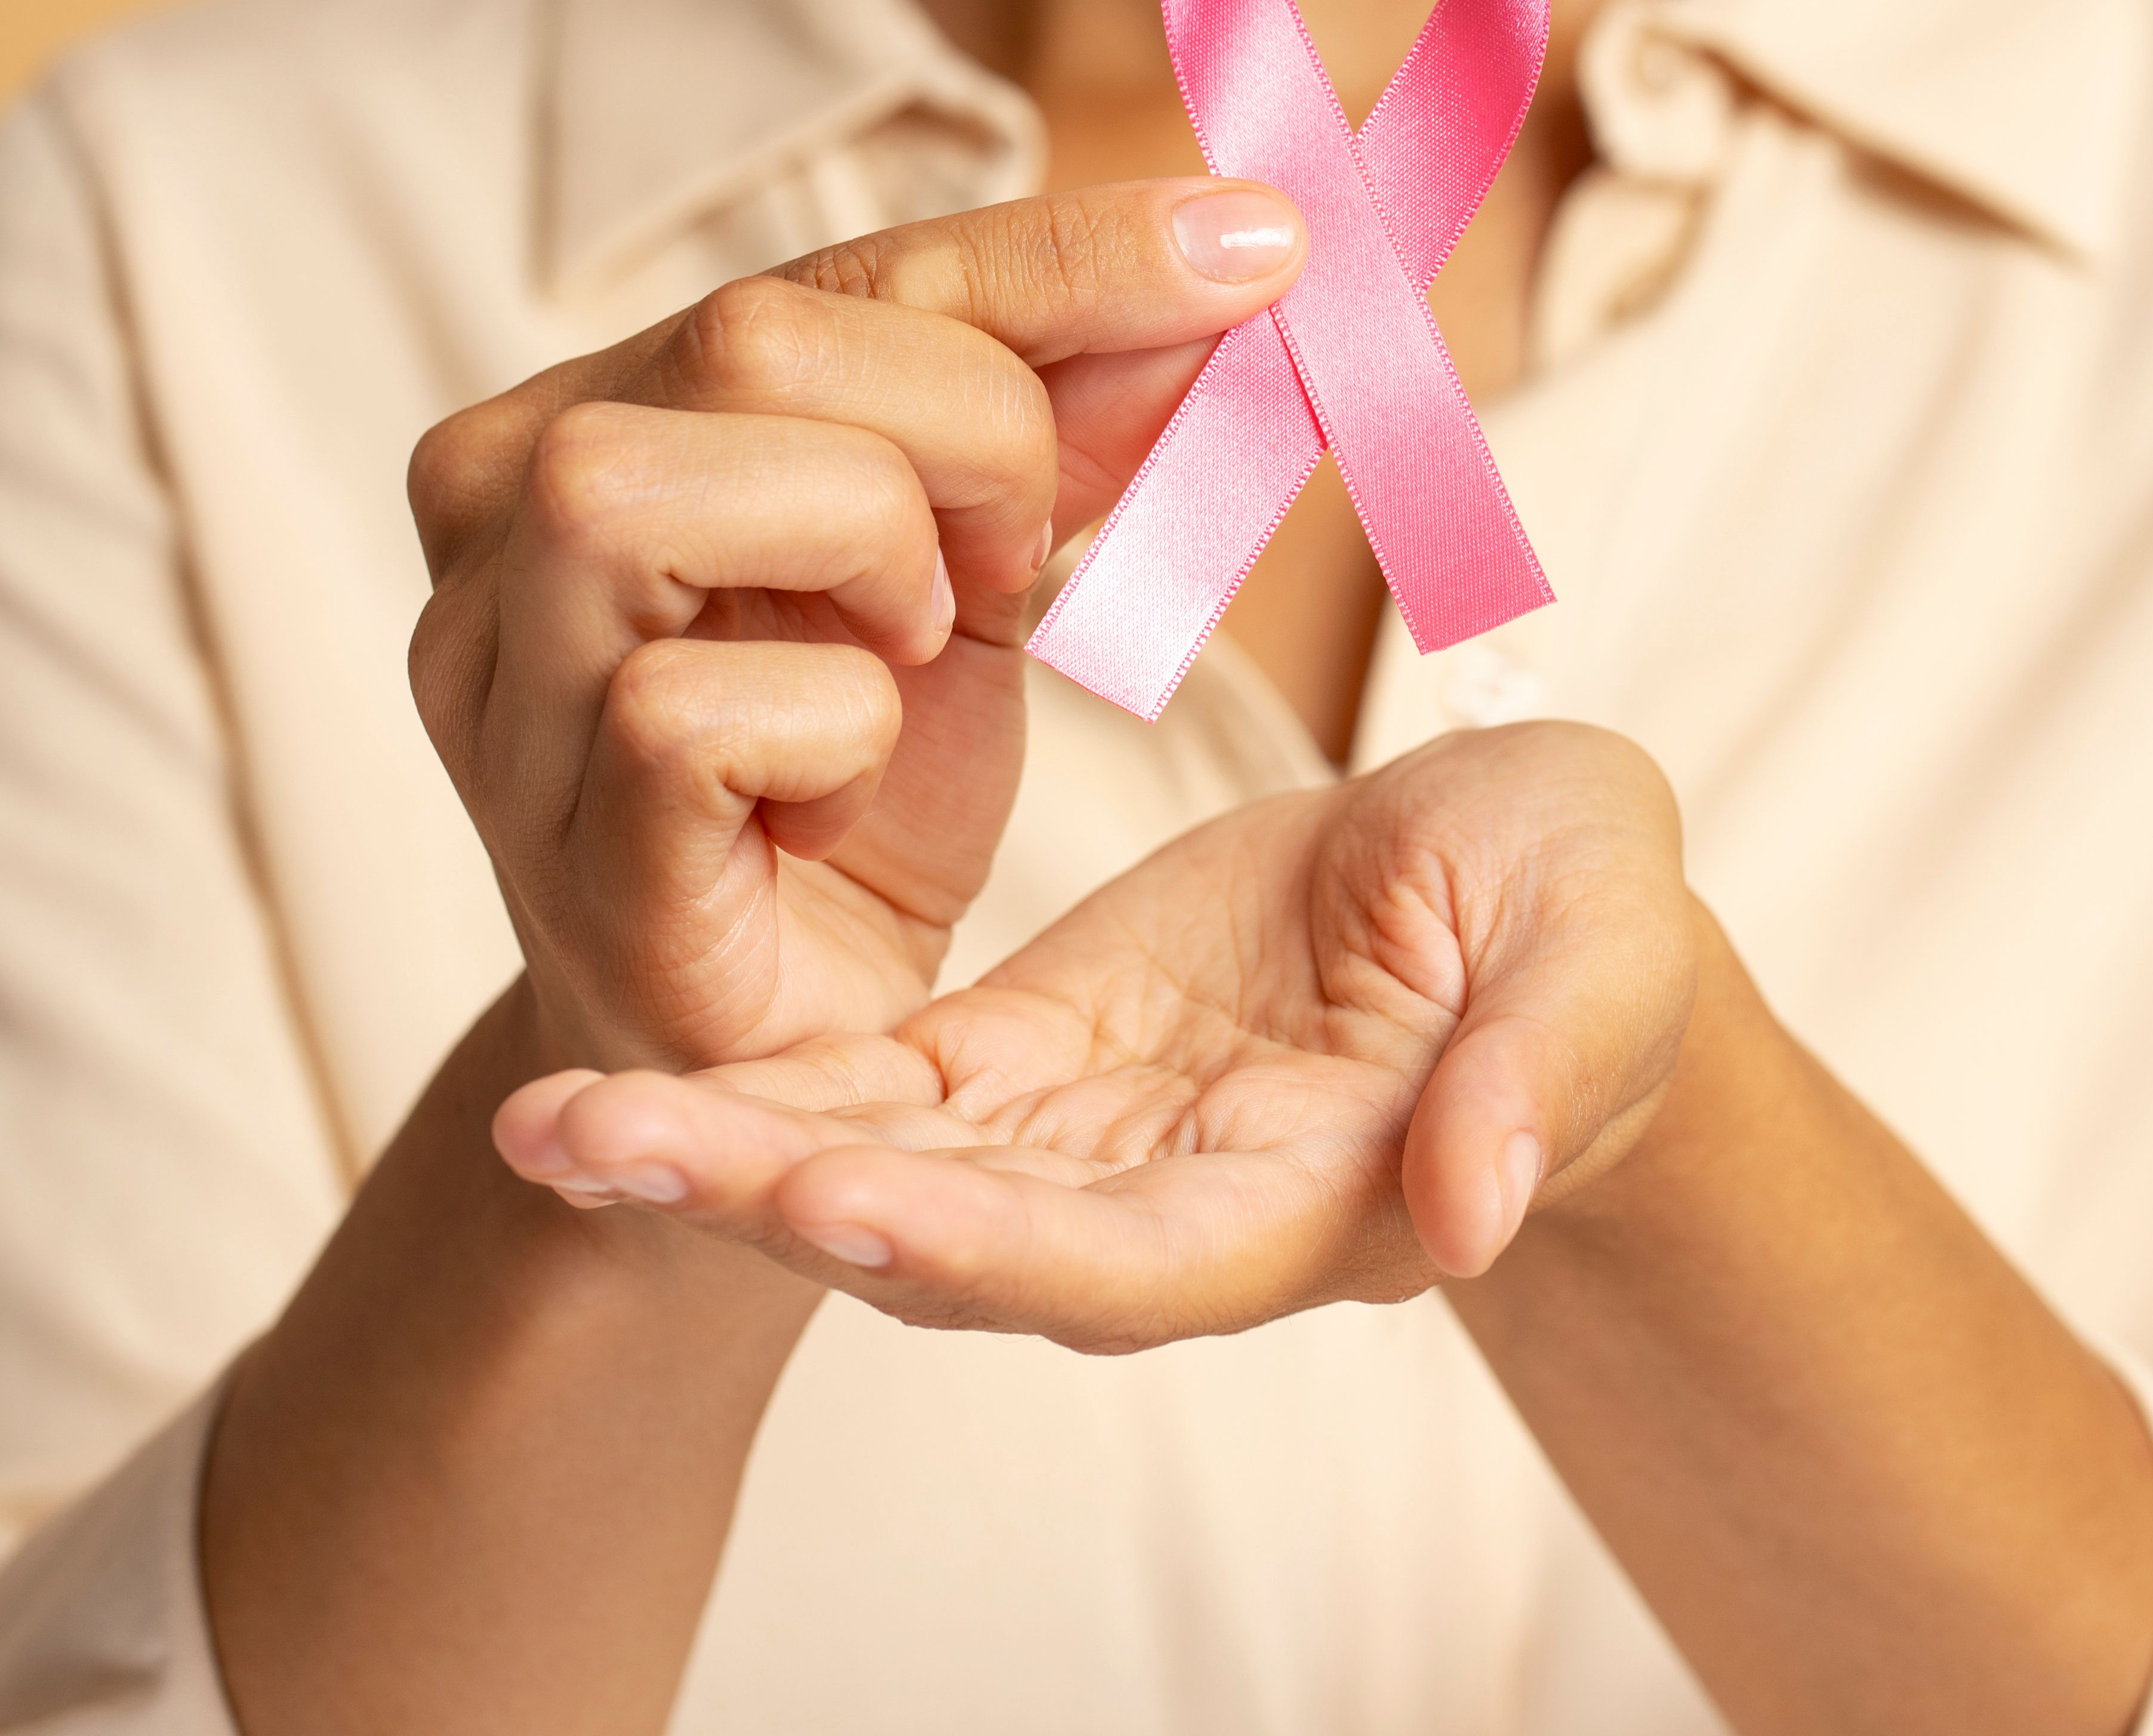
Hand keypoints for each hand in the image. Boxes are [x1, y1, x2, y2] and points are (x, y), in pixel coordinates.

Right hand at [401, 180, 1306, 1074]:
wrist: (778, 1038)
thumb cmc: (848, 774)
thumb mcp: (982, 560)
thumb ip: (1075, 409)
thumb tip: (1233, 253)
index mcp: (596, 393)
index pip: (846, 266)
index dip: (1064, 253)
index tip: (1258, 240)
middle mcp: (497, 498)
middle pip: (750, 339)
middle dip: (962, 434)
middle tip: (1007, 562)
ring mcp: (495, 672)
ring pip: (654, 487)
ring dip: (862, 563)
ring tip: (906, 655)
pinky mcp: (545, 829)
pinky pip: (683, 709)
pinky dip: (828, 733)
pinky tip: (836, 785)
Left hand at [492, 721, 1702, 1345]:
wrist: (1538, 896)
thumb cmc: (1592, 922)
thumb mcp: (1603, 953)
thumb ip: (1544, 1075)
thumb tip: (1479, 1212)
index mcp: (1306, 1200)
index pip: (1122, 1255)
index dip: (979, 1238)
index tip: (830, 1193)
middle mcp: (1167, 1208)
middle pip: (948, 1241)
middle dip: (770, 1205)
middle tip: (592, 1149)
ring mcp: (1091, 1141)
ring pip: (881, 1172)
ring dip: (717, 1158)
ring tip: (549, 1121)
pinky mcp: (1040, 1057)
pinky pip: (882, 1088)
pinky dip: (760, 1087)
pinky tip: (620, 1071)